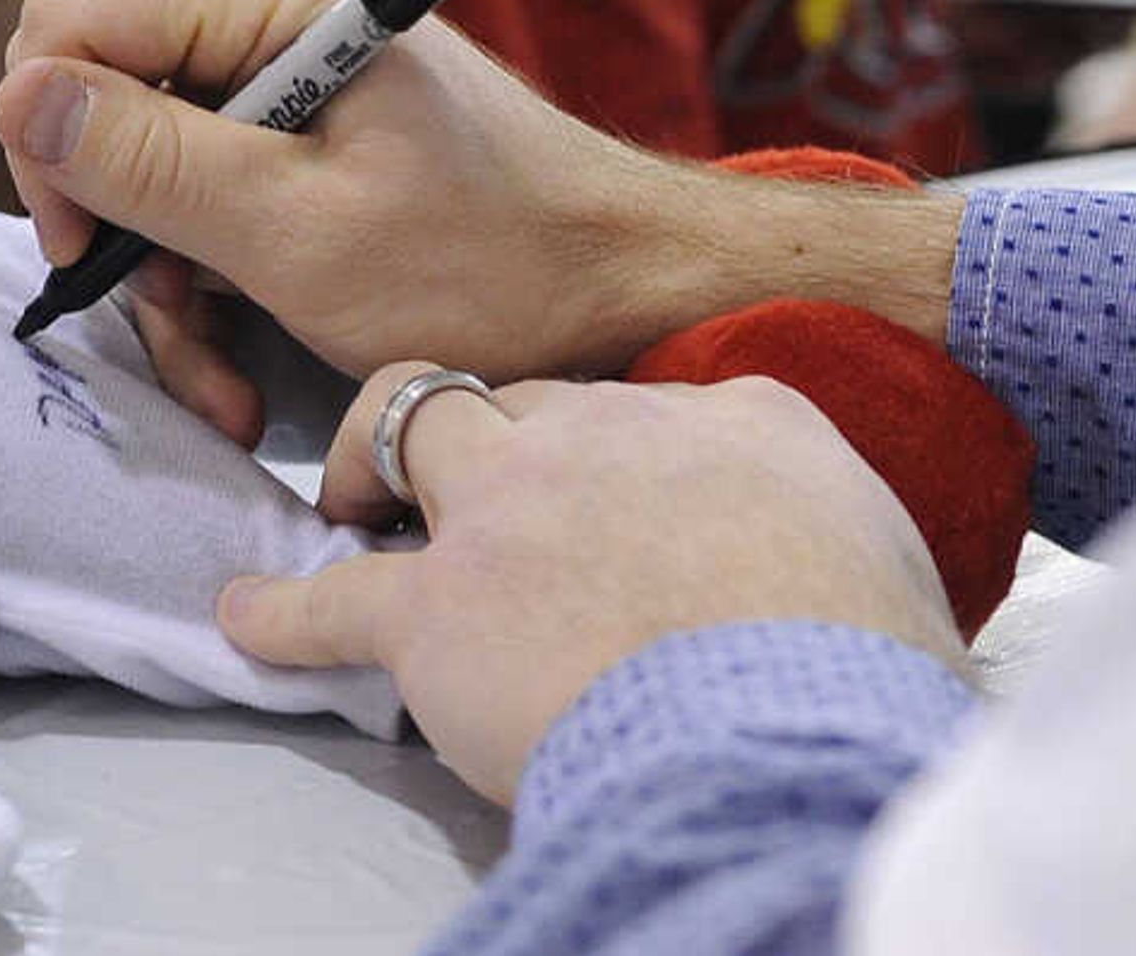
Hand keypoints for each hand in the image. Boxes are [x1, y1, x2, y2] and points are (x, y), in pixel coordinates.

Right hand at [0, 0, 967, 393]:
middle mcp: (266, 7)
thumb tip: (17, 96)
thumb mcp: (300, 232)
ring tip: (231, 384)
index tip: (95, 256)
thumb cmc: (493, 263)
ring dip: (169, 288)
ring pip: (141, 167)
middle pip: (98, 100)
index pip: (70, 24)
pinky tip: (254, 369)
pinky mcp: (303, 133)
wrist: (633, 290)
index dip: (52, 142)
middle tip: (174, 333)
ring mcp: (284, 70)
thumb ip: (150, 161)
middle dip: (118, 236)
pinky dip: (212, 288)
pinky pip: (202, 197)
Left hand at [223, 357, 965, 801]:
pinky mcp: (437, 607)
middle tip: (477, 493)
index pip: (644, 404)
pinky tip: (250, 620)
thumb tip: (839, 576)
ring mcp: (508, 510)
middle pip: (520, 399)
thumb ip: (832, 535)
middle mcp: (605, 435)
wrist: (787, 735)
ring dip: (369, 462)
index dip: (614, 450)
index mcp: (731, 419)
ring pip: (405, 430)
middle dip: (493, 437)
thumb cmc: (860, 676)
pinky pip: (334, 599)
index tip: (609, 489)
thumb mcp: (885, 565)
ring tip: (349, 504)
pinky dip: (285, 615)